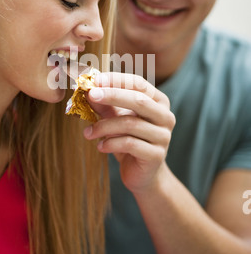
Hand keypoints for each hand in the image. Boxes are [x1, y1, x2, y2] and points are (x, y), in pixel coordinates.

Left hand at [83, 72, 175, 194]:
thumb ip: (105, 104)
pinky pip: (130, 144)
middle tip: (90, 95)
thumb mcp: (115, 118)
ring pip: (131, 124)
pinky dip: (111, 143)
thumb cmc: (129, 139)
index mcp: (158, 101)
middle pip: (139, 100)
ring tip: (88, 132)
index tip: (95, 80)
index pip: (138, 83)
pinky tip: (100, 146)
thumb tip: (88, 90)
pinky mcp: (156, 155)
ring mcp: (163, 136)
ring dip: (105, 126)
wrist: (142, 174)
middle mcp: (165, 116)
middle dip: (112, 96)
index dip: (117, 80)